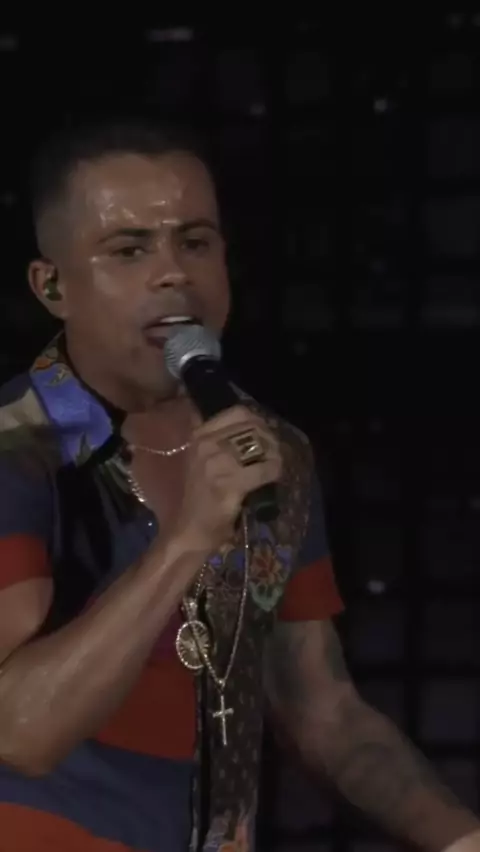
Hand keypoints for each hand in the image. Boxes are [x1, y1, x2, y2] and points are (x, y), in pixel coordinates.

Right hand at [174, 405, 281, 551]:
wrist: (188, 530)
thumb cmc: (197, 497)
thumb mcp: (201, 460)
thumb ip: (218, 442)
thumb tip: (253, 428)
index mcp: (199, 435)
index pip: (238, 412)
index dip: (258, 421)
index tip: (264, 434)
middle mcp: (206, 444)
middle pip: (252, 427)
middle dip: (269, 437)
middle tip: (274, 451)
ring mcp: (218, 463)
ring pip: (260, 445)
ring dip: (274, 453)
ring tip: (275, 463)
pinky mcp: (230, 483)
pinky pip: (264, 469)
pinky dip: (274, 471)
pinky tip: (275, 477)